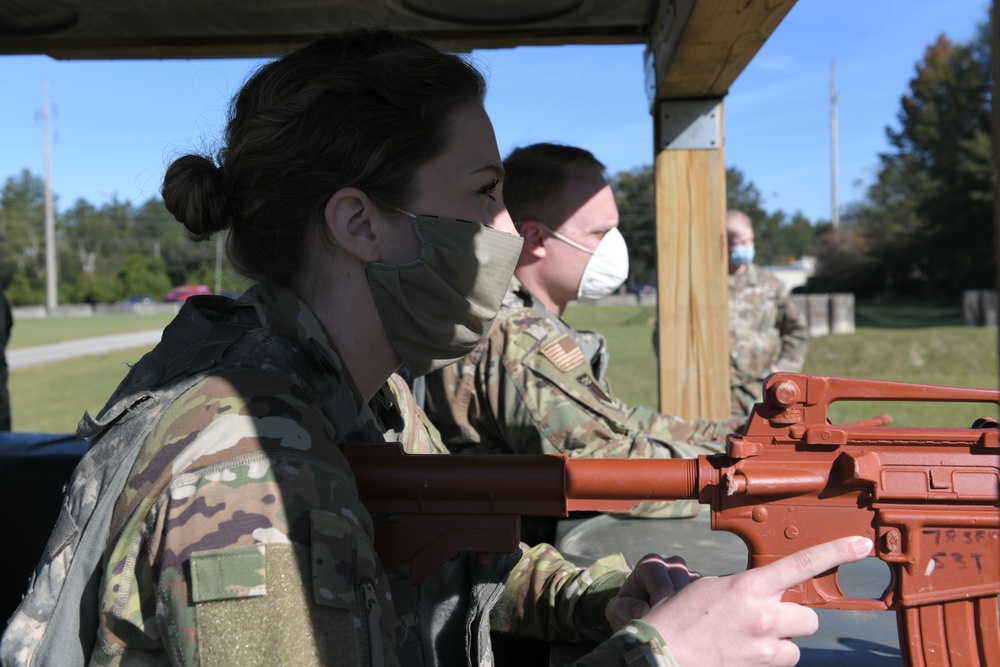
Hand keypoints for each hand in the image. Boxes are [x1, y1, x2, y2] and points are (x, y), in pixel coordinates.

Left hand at [605, 553, 700, 630]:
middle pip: (685, 588)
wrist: (640, 615)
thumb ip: (624, 610)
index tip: (656, 625)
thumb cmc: (627, 611)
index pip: (663, 588)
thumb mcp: (616, 612)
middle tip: (670, 629)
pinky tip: (691, 626)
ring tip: (678, 627)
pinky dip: (703, 613)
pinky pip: (712, 600)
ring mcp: (692, 575)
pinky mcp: (706, 589)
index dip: (660, 610)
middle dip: (678, 611)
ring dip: (692, 612)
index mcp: (651, 564)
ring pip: (702, 593)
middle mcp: (674, 564)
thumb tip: (643, 610)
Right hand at [639, 535, 871, 666]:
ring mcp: (763, 647)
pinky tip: (742, 654)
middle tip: (767, 620)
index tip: (862, 545)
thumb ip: (746, 589)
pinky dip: (768, 660)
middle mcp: (762, 615)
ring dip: (781, 643)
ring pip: (796, 646)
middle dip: (793, 620)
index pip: (802, 564)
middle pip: (808, 617)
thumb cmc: (678, 618)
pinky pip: (781, 663)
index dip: (836, 552)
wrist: (661, 654)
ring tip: (750, 641)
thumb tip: (767, 594)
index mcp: (747, 586)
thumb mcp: (710, 589)